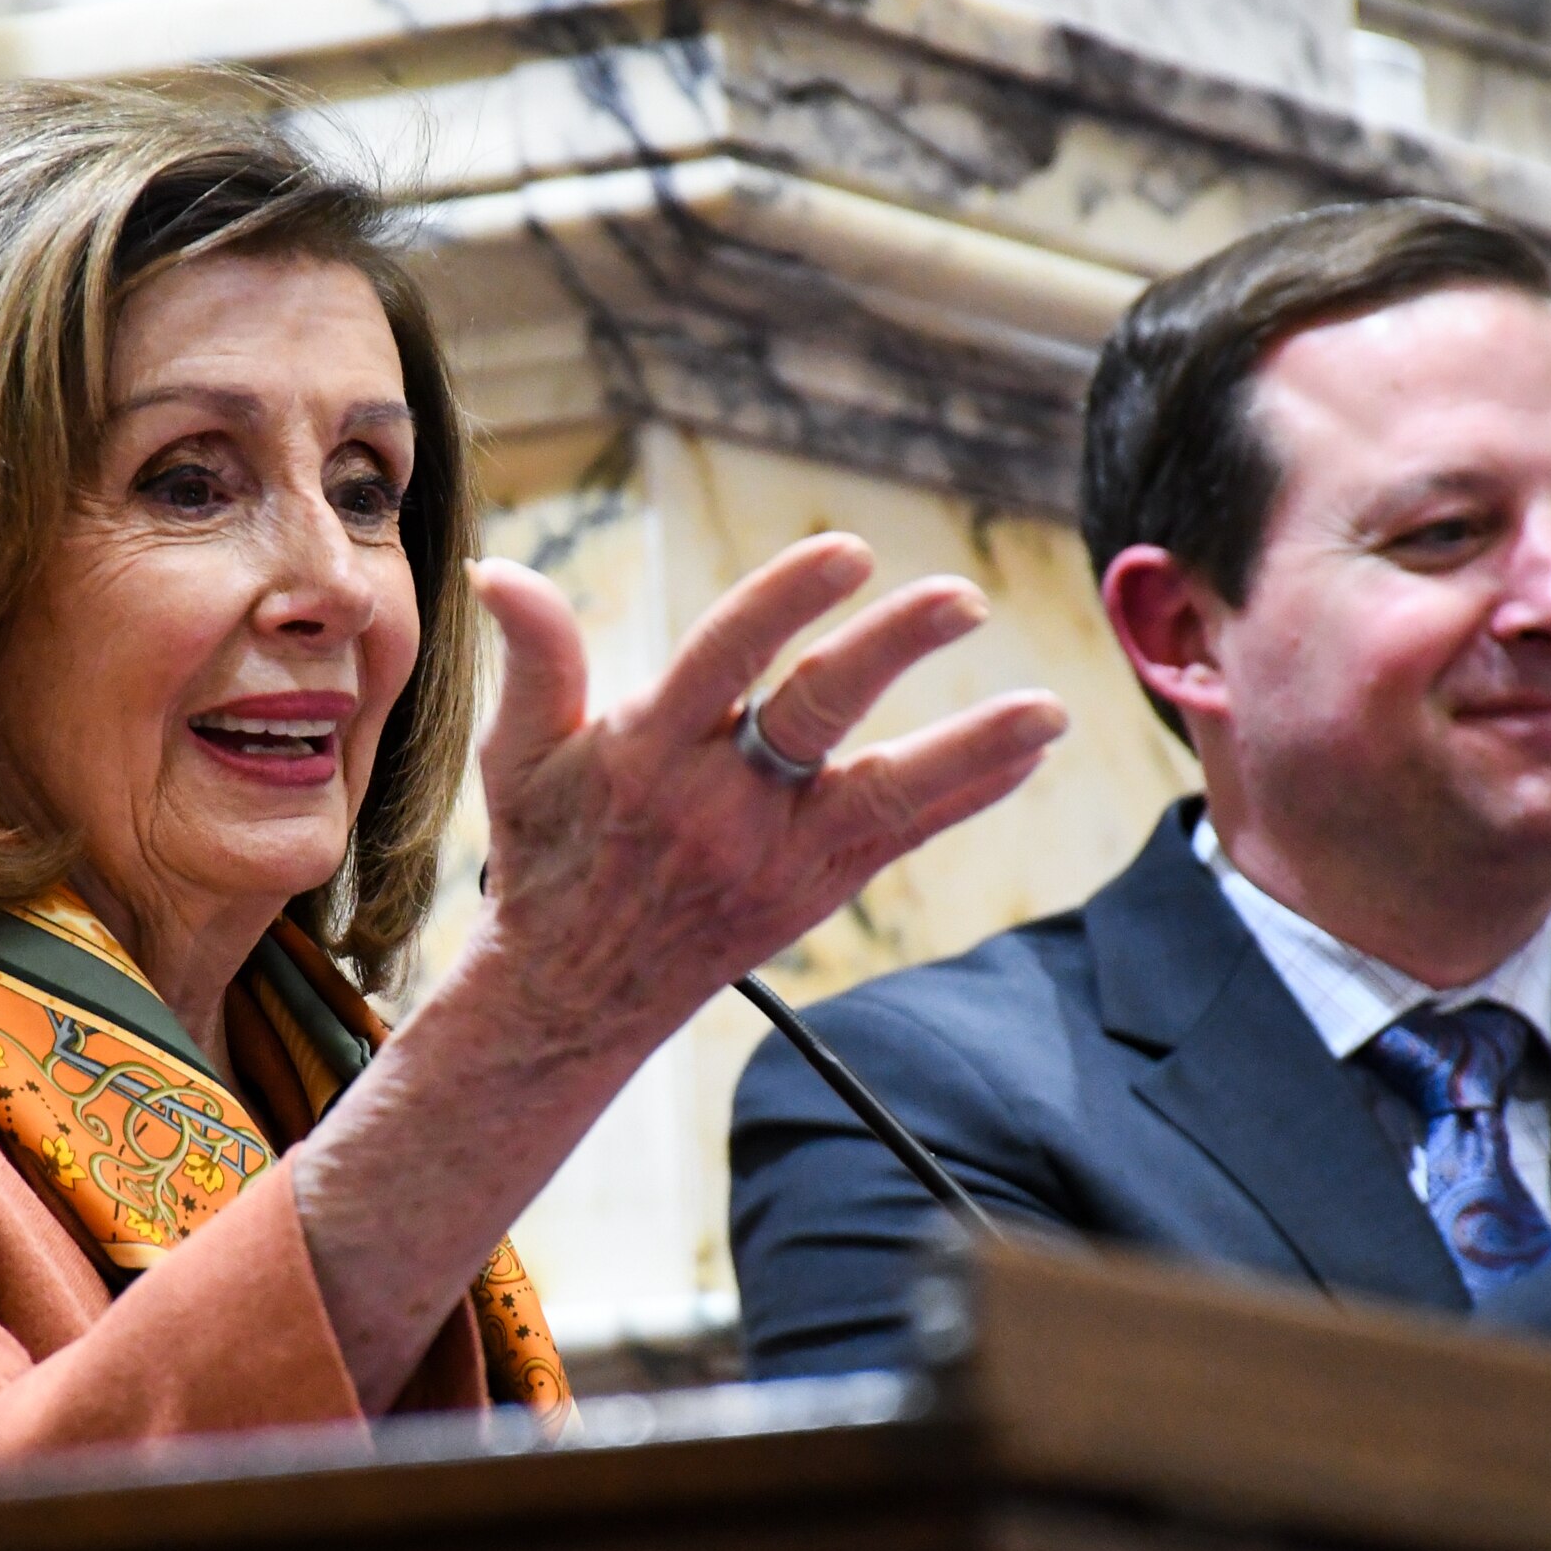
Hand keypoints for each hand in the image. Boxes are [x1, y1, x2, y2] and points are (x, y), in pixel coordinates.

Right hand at [291, 534, 1060, 1410]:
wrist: (573, 996)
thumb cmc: (548, 856)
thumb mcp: (518, 756)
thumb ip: (535, 658)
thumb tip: (501, 569)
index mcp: (647, 751)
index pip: (724, 656)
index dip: (786, 600)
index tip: (849, 553)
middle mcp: (718, 802)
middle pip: (815, 712)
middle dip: (892, 650)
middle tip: (960, 601)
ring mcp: (774, 853)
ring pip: (884, 789)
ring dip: (970, 747)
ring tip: (1049, 710)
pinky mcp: (814, 888)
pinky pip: (902, 834)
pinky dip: (968, 791)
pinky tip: (1027, 749)